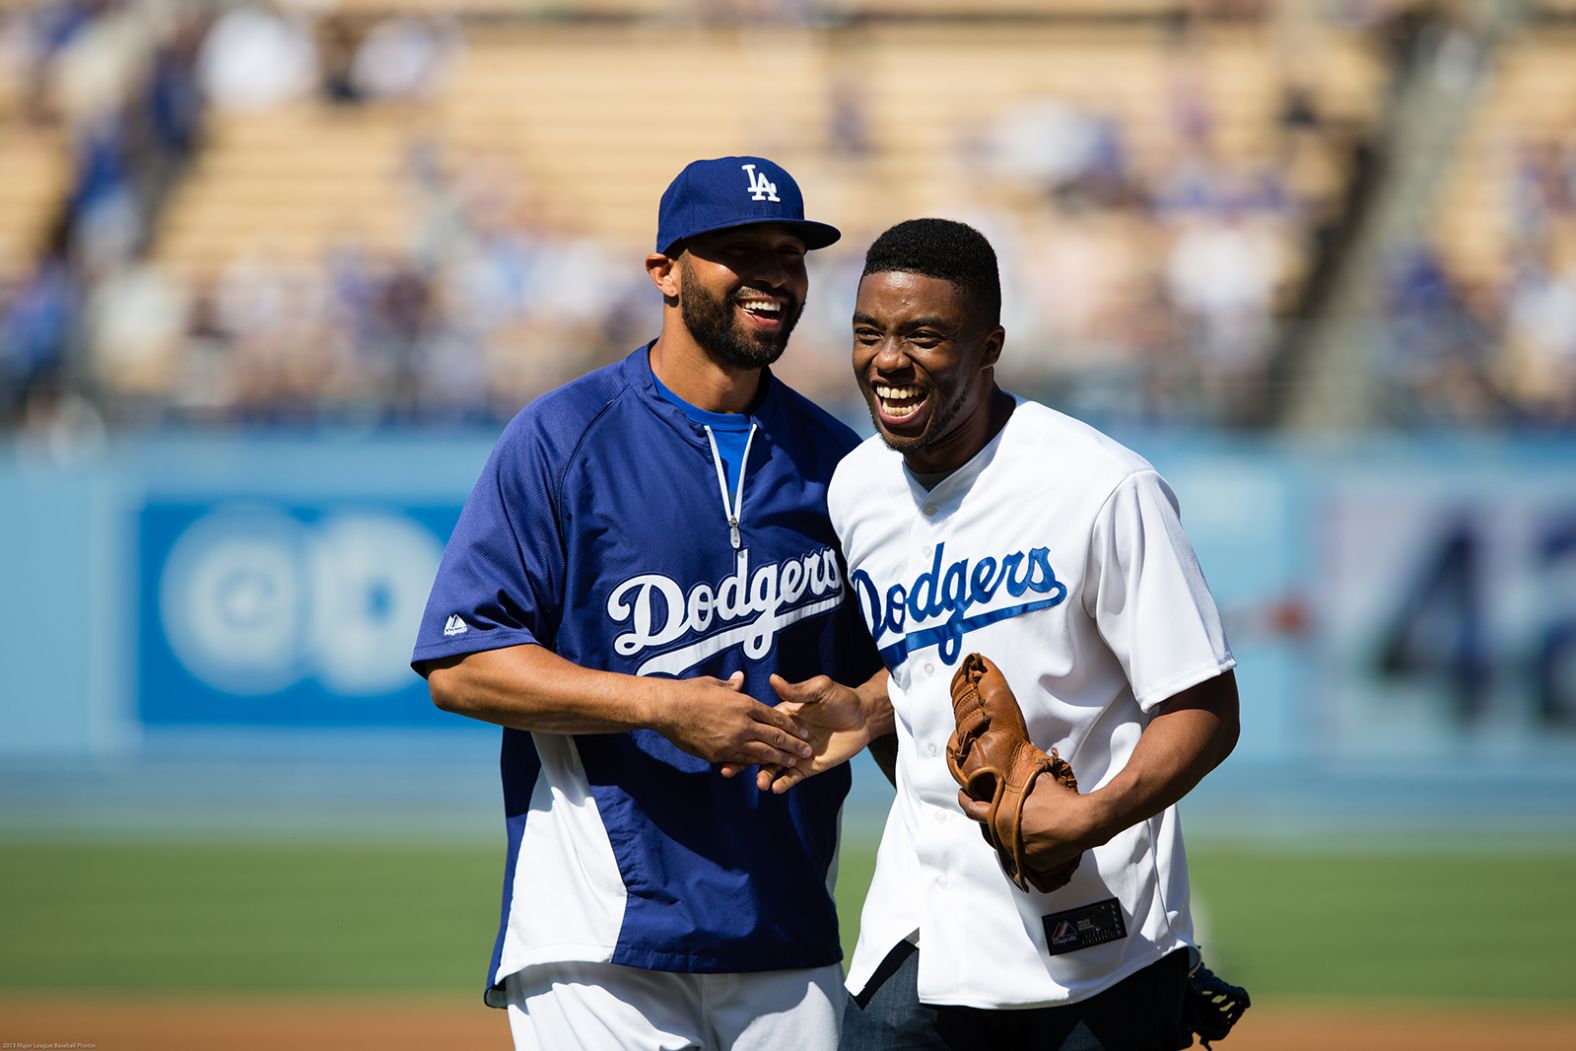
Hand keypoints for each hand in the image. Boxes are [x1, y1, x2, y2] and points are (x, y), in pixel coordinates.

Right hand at [648, 672, 812, 769]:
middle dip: (793, 745)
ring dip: (779, 759)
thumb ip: (730, 686)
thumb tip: (740, 679)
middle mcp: (743, 724)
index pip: (775, 716)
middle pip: (775, 737)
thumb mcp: (714, 683)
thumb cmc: (690, 692)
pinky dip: (755, 765)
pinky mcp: (719, 754)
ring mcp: (732, 741)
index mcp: (745, 704)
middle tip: (807, 752)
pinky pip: (742, 761)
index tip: (803, 731)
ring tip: (793, 764)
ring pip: (762, 753)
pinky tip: (765, 768)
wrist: (668, 709)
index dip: (791, 725)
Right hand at [731, 674, 873, 792]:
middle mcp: (785, 737)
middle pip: (760, 750)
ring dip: (764, 775)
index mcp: (783, 717)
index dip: (742, 734)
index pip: (759, 727)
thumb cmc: (841, 698)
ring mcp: (795, 754)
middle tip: (728, 771)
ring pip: (773, 766)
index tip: (726, 741)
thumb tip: (774, 679)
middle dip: (743, 761)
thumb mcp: (820, 689)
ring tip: (759, 783)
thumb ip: (797, 690)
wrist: (863, 717)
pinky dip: (783, 783)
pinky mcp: (808, 767)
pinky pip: (792, 777)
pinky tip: (775, 788)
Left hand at [957, 777, 1096, 880]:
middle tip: (999, 805)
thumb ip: (1021, 778)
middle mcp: (1007, 838)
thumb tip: (1018, 769)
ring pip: (1008, 840)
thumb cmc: (1061, 801)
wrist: (1085, 823)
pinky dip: (1027, 843)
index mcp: (1002, 817)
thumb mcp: (1037, 780)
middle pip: (992, 827)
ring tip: (1023, 818)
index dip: (965, 801)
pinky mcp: (1035, 863)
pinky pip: (1025, 852)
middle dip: (994, 815)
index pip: (973, 810)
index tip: (963, 794)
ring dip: (1011, 830)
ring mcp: (1021, 852)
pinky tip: (1037, 832)